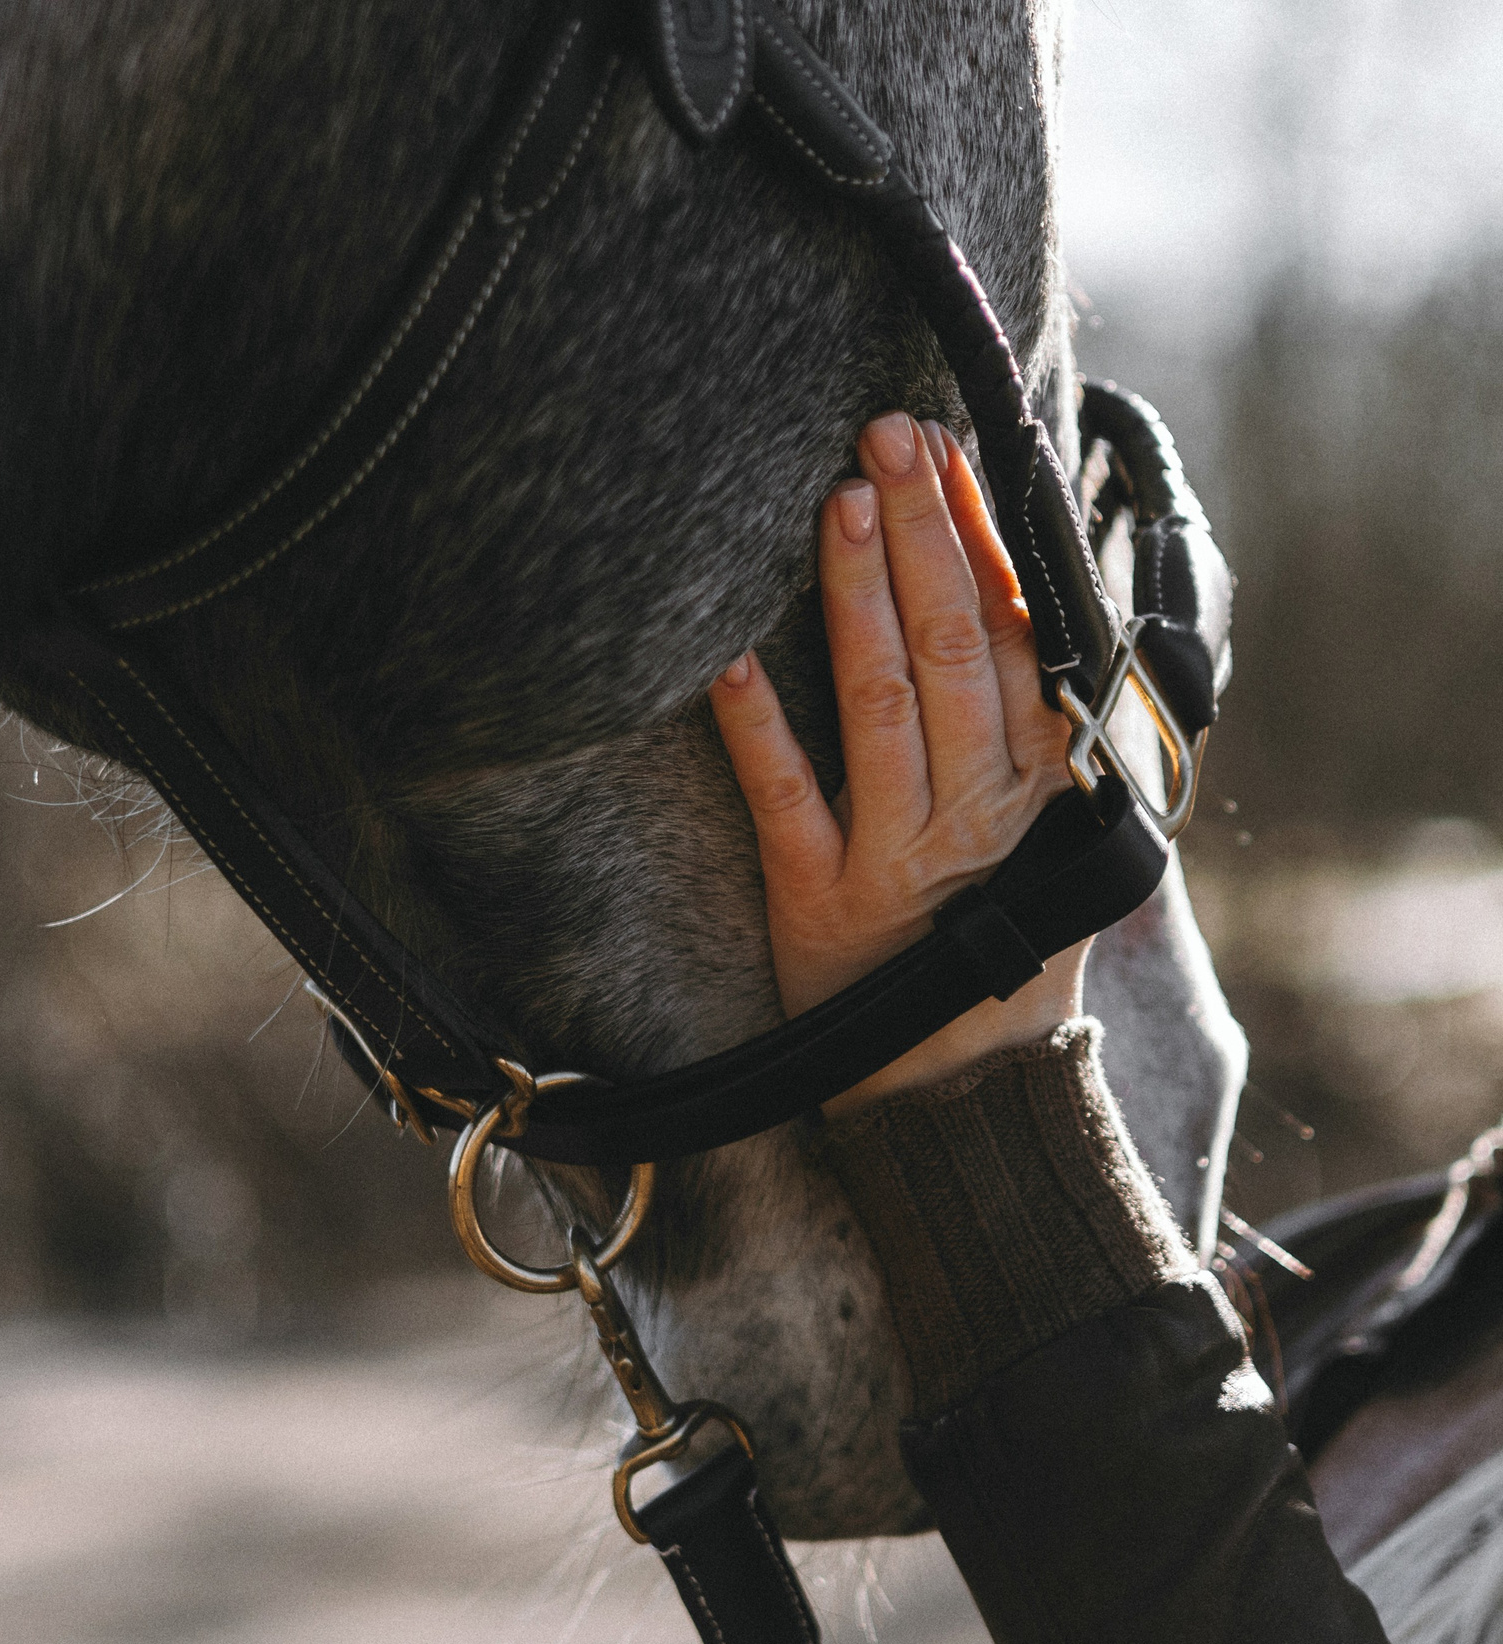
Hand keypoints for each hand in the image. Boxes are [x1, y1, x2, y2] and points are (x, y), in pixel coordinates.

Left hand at [712, 412, 1084, 1115]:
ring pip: (888, 706)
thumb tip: (1015, 582)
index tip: (947, 448)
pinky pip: (789, 801)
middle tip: (885, 436)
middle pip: (958, 647)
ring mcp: (900, 855)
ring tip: (834, 504)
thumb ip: (1031, 715)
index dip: (980, 537)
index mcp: (1036, 775)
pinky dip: (759, 729)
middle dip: (922, 535)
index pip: (1020, 632)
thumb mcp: (1043, 822)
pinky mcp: (820, 900)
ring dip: (861, 601)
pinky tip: (726, 660)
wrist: (958, 1082)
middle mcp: (978, 806)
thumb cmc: (992, 931)